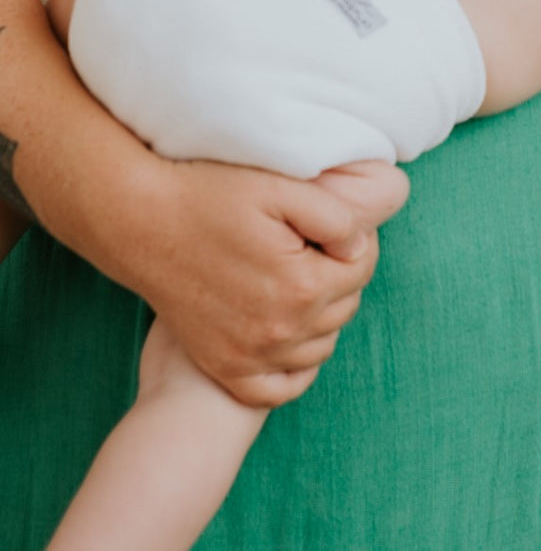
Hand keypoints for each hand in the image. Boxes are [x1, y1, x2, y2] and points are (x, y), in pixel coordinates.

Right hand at [126, 156, 408, 406]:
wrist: (141, 222)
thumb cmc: (210, 198)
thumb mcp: (281, 190)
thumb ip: (336, 218)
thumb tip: (360, 248)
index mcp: (302, 286)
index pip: (363, 268)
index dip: (356, 241)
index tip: (331, 226)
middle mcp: (281, 331)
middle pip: (345, 307)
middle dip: (340, 276)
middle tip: (312, 248)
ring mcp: (251, 356)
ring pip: (322, 346)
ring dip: (322, 316)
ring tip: (298, 279)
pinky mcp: (225, 366)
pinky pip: (281, 387)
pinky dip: (295, 366)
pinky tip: (288, 332)